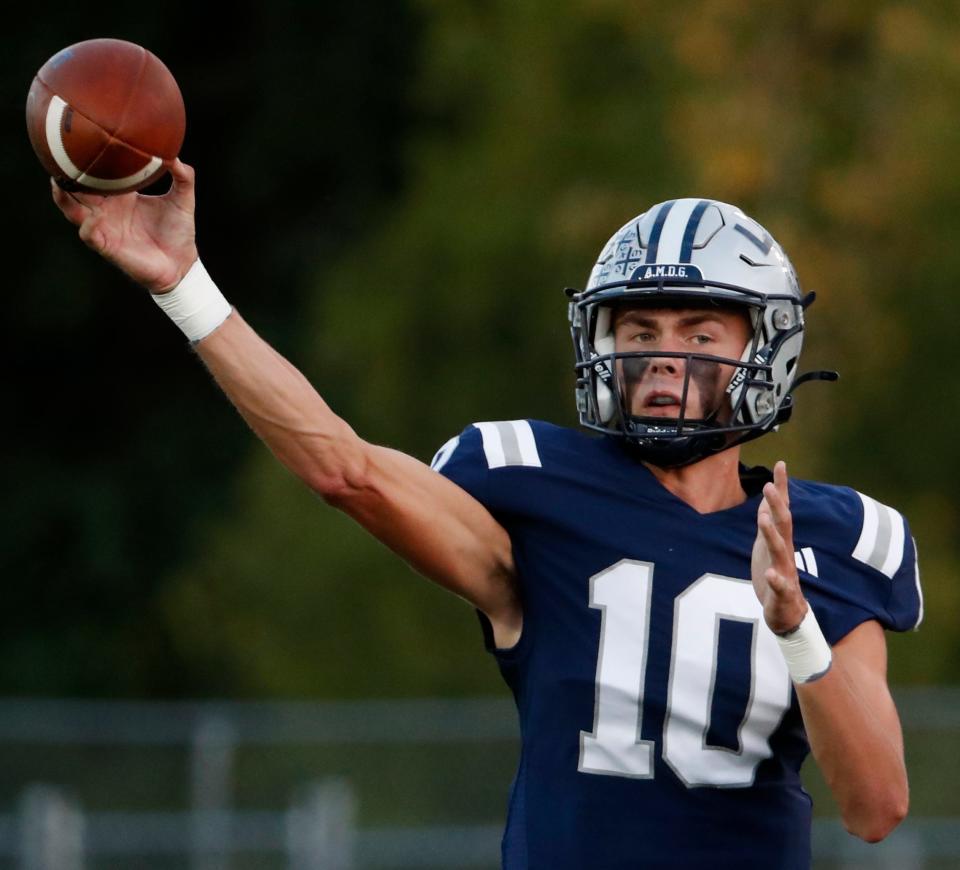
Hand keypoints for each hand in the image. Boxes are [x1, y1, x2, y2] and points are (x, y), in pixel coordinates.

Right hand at [50, 159, 198, 293]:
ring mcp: (104, 227)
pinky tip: (95, 216)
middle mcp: (106, 209)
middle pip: (75, 189)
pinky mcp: (107, 246)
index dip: (85, 159)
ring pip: (72, 210)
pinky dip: (89, 225)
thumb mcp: (182, 200)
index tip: (79, 139)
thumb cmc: (177, 231)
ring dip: (63, 197)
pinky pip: (89, 234)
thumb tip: (175, 155)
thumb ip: (183, 177)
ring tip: (60, 182)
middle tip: (58, 155)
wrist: (181, 263)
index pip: (96, 174)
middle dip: (65, 174)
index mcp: (120, 196)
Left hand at [752, 460, 808, 633]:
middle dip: (776, 505)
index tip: (780, 464)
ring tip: (762, 518)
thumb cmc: (777, 577)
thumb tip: (766, 501)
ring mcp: (785, 572)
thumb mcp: (769, 547)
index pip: (782, 509)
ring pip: (780, 551)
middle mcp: (785, 553)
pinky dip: (777, 580)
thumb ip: (769, 525)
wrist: (787, 615)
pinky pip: (780, 586)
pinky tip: (771, 574)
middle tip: (768, 486)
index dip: (781, 487)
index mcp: (780, 541)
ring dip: (771, 534)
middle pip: (782, 525)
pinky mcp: (782, 594)